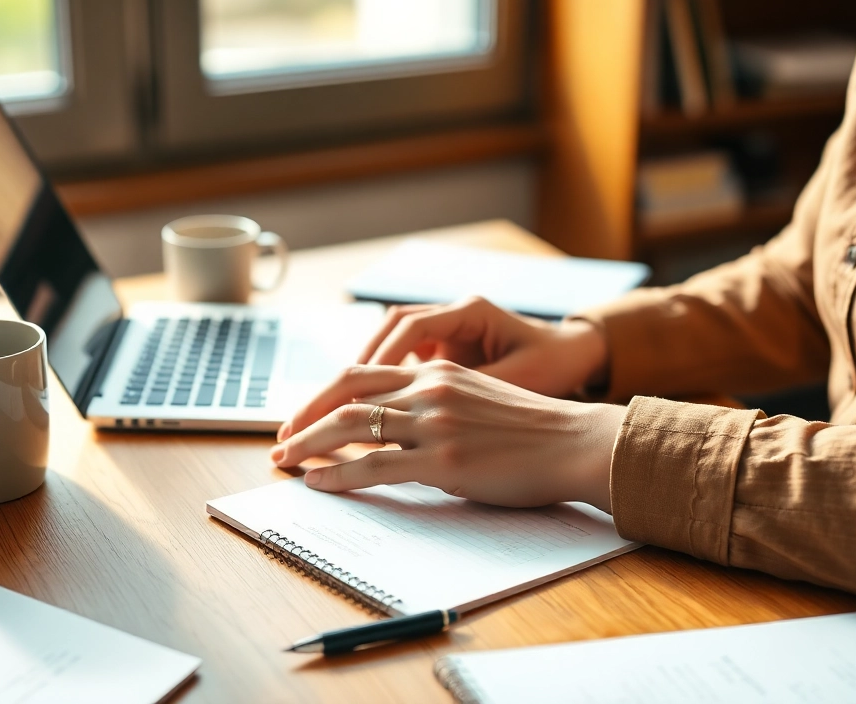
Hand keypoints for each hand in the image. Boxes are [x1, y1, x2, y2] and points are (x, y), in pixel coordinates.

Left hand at [270, 360, 624, 511]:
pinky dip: (338, 474)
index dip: (322, 397)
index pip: (361, 376)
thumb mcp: (477, 398)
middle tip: (279, 443)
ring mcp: (435, 424)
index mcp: (437, 372)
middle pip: (344, 395)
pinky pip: (375, 466)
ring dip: (309, 446)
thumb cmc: (533, 431)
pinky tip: (319, 483)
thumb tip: (394, 429)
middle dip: (303, 419)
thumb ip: (435, 404)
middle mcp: (430, 389)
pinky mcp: (443, 461)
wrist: (575, 444)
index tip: (300, 418)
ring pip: (351, 428)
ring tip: (286, 463)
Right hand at [354, 297, 607, 399]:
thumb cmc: (555, 364)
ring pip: (392, 344)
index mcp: (471, 311)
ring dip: (366, 375)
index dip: (382, 357)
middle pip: (389, 329)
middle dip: (358, 366)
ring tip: (340, 410)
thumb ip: (472, 393)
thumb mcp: (519, 380)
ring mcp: (449, 330)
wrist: (578, 355)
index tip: (363, 390)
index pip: (410, 326)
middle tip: (332, 401)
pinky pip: (406, 361)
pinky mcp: (448, 351)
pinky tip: (370, 414)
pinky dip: (386, 384)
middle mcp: (454, 314)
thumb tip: (427, 416)